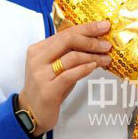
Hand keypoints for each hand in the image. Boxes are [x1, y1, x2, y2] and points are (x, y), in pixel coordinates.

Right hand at [18, 20, 111, 135]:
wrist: (31, 112)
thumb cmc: (48, 86)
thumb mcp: (56, 65)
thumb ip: (69, 53)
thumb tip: (95, 42)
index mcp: (39, 48)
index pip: (66, 32)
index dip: (87, 28)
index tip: (104, 26)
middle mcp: (38, 58)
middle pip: (68, 40)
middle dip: (91, 40)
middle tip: (107, 45)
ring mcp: (41, 74)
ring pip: (71, 57)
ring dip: (92, 56)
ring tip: (105, 58)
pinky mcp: (48, 90)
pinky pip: (69, 75)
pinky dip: (84, 69)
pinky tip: (94, 66)